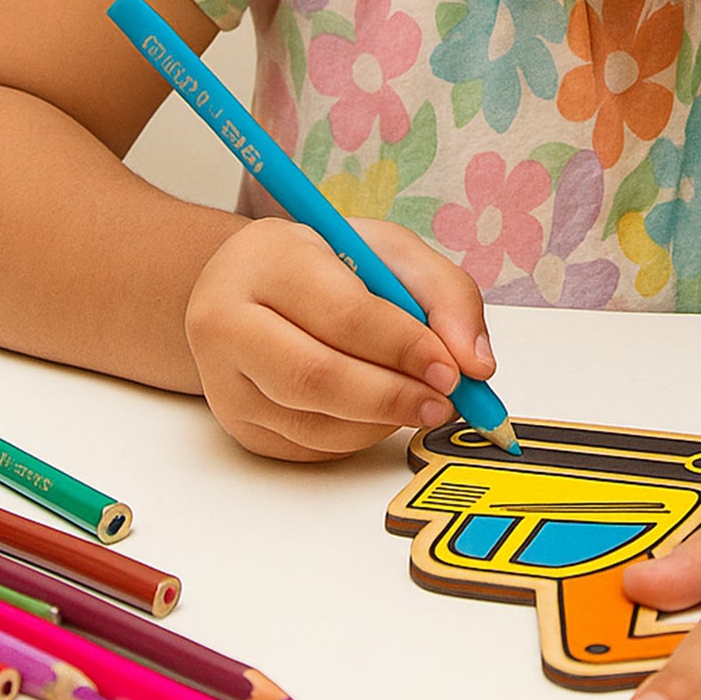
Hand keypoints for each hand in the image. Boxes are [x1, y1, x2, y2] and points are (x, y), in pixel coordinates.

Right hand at [184, 216, 491, 459]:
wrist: (252, 287)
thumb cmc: (327, 263)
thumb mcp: (390, 252)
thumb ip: (446, 294)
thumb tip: (476, 364)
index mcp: (267, 260)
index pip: (341, 313)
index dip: (404, 347)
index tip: (453, 369)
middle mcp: (227, 321)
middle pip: (315, 377)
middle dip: (394, 397)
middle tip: (446, 403)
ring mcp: (224, 381)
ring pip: (314, 423)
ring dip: (383, 422)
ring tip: (421, 401)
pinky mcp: (237, 426)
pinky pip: (310, 448)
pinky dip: (360, 436)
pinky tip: (380, 410)